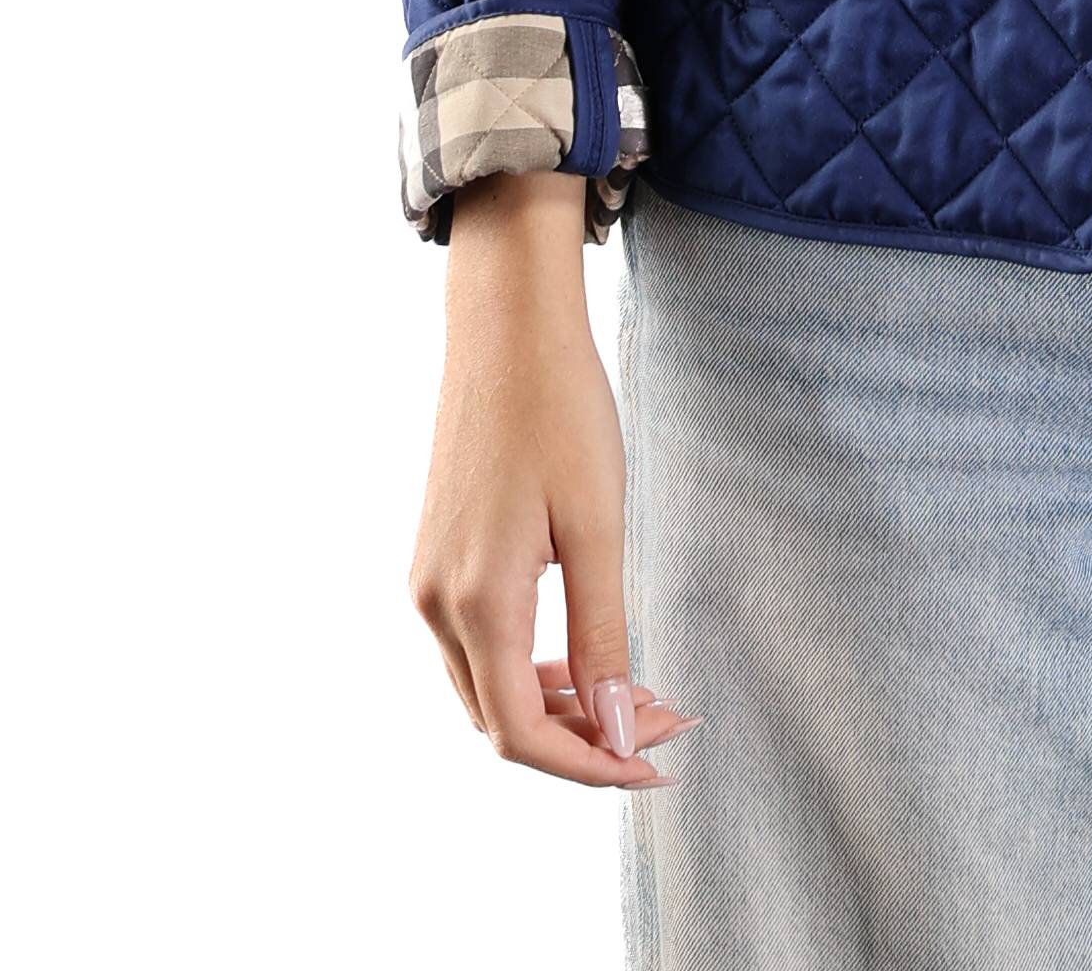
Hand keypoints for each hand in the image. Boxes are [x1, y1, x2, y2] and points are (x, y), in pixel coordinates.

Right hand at [408, 169, 682, 788]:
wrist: (505, 325)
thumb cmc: (559, 409)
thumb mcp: (596, 524)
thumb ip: (603, 633)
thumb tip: (618, 725)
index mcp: (476, 602)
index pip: (522, 735)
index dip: (589, 766)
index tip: (655, 764)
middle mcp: (437, 604)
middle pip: (500, 721)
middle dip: (582, 739)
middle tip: (663, 722)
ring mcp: (428, 581)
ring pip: (485, 688)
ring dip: (557, 706)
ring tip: (633, 693)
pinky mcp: (436, 556)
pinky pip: (475, 646)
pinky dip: (528, 666)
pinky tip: (581, 652)